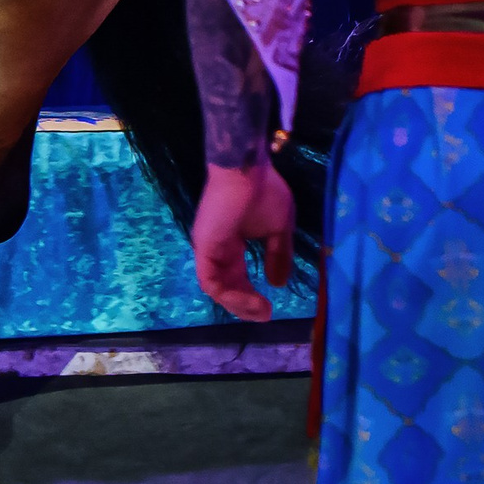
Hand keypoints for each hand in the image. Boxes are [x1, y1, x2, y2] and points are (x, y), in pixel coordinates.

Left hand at [191, 154, 294, 323]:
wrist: (247, 169)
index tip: (269, 308)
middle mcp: (216, 248)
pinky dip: (229, 296)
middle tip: (265, 315)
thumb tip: (278, 284)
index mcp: (231, 242)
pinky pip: (211, 282)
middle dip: (246, 305)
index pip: (235, 276)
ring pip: (218, 288)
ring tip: (261, 311)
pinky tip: (250, 300)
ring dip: (239, 304)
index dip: (250, 295)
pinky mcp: (205, 247)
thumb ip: (279, 256)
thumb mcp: (279, 228)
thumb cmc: (262, 191)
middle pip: (227, 286)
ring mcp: (208, 247)